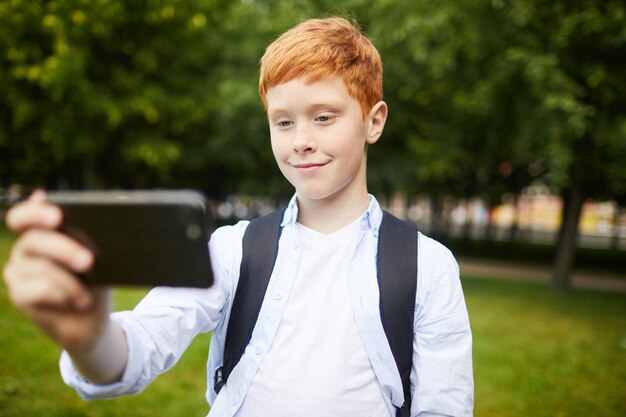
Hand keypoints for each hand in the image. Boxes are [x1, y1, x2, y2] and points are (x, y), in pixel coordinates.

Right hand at [3, 190, 109, 350]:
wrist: (92, 319)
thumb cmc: (95, 280)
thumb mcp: (96, 257)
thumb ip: (86, 237)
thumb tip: (93, 223)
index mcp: (40, 231)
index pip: (23, 217)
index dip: (36, 213)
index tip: (59, 217)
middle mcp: (24, 249)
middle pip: (34, 240)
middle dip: (65, 250)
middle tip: (88, 262)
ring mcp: (18, 272)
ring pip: (42, 267)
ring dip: (71, 282)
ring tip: (88, 294)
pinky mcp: (19, 295)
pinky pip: (40, 289)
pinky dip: (65, 295)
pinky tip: (78, 302)